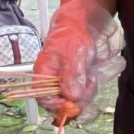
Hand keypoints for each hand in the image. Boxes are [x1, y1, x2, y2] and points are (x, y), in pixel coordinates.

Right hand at [32, 0, 123, 123]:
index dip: (57, 106)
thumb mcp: (73, 56)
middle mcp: (49, 82)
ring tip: (90, 76)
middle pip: (59, 103)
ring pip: (73, 100)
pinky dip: (89, 88)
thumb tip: (72, 97)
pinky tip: (91, 76)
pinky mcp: (72, 83)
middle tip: (88, 85)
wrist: (81, 27)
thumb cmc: (72, 37)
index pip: (43, 99)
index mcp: (42, 74)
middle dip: (76, 98)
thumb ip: (71, 77)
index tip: (72, 104)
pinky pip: (81, 94)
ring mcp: (61, 83)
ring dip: (85, 92)